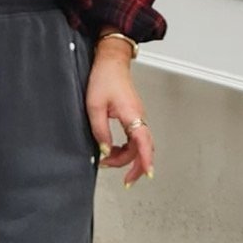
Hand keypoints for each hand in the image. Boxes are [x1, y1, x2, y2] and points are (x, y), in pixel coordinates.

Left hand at [85, 36, 153, 186]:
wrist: (111, 62)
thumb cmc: (104, 78)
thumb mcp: (95, 107)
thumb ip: (100, 131)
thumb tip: (105, 150)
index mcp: (132, 115)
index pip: (143, 143)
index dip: (146, 161)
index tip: (147, 175)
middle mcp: (140, 118)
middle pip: (143, 149)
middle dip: (135, 166)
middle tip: (125, 180)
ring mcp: (139, 117)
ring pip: (139, 145)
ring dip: (127, 158)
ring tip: (110, 162)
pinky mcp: (135, 116)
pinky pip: (135, 138)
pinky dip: (127, 149)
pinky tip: (115, 150)